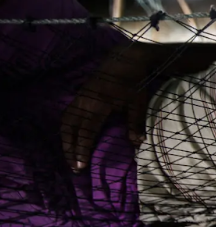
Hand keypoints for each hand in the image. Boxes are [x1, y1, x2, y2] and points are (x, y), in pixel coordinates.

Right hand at [61, 43, 154, 171]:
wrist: (126, 58)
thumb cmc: (134, 81)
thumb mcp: (138, 102)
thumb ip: (135, 123)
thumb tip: (136, 143)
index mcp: (99, 105)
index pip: (86, 132)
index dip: (82, 150)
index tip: (80, 166)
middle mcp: (85, 102)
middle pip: (70, 130)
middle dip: (70, 150)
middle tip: (74, 168)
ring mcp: (80, 98)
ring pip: (65, 123)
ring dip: (66, 140)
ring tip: (70, 156)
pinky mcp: (80, 95)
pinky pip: (67, 115)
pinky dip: (66, 129)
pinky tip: (70, 138)